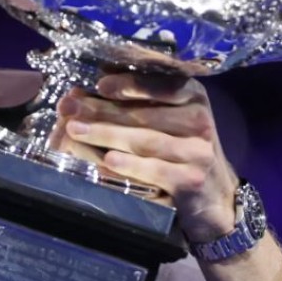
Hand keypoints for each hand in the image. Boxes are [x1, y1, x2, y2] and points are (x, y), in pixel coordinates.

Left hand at [52, 71, 239, 242]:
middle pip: (144, 114)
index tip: (100, 84)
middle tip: (68, 107)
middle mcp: (199, 120)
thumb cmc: (180, 150)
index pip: (161, 85)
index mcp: (192, 97)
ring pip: (145, 140)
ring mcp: (197, 151)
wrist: (212, 197)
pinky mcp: (191, 179)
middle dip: (101, 110)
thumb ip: (136, 103)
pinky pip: (155, 169)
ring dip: (106, 134)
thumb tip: (90, 87)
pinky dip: (129, 165)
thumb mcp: (167, 119)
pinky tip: (107, 160)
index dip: (130, 83)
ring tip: (75, 130)